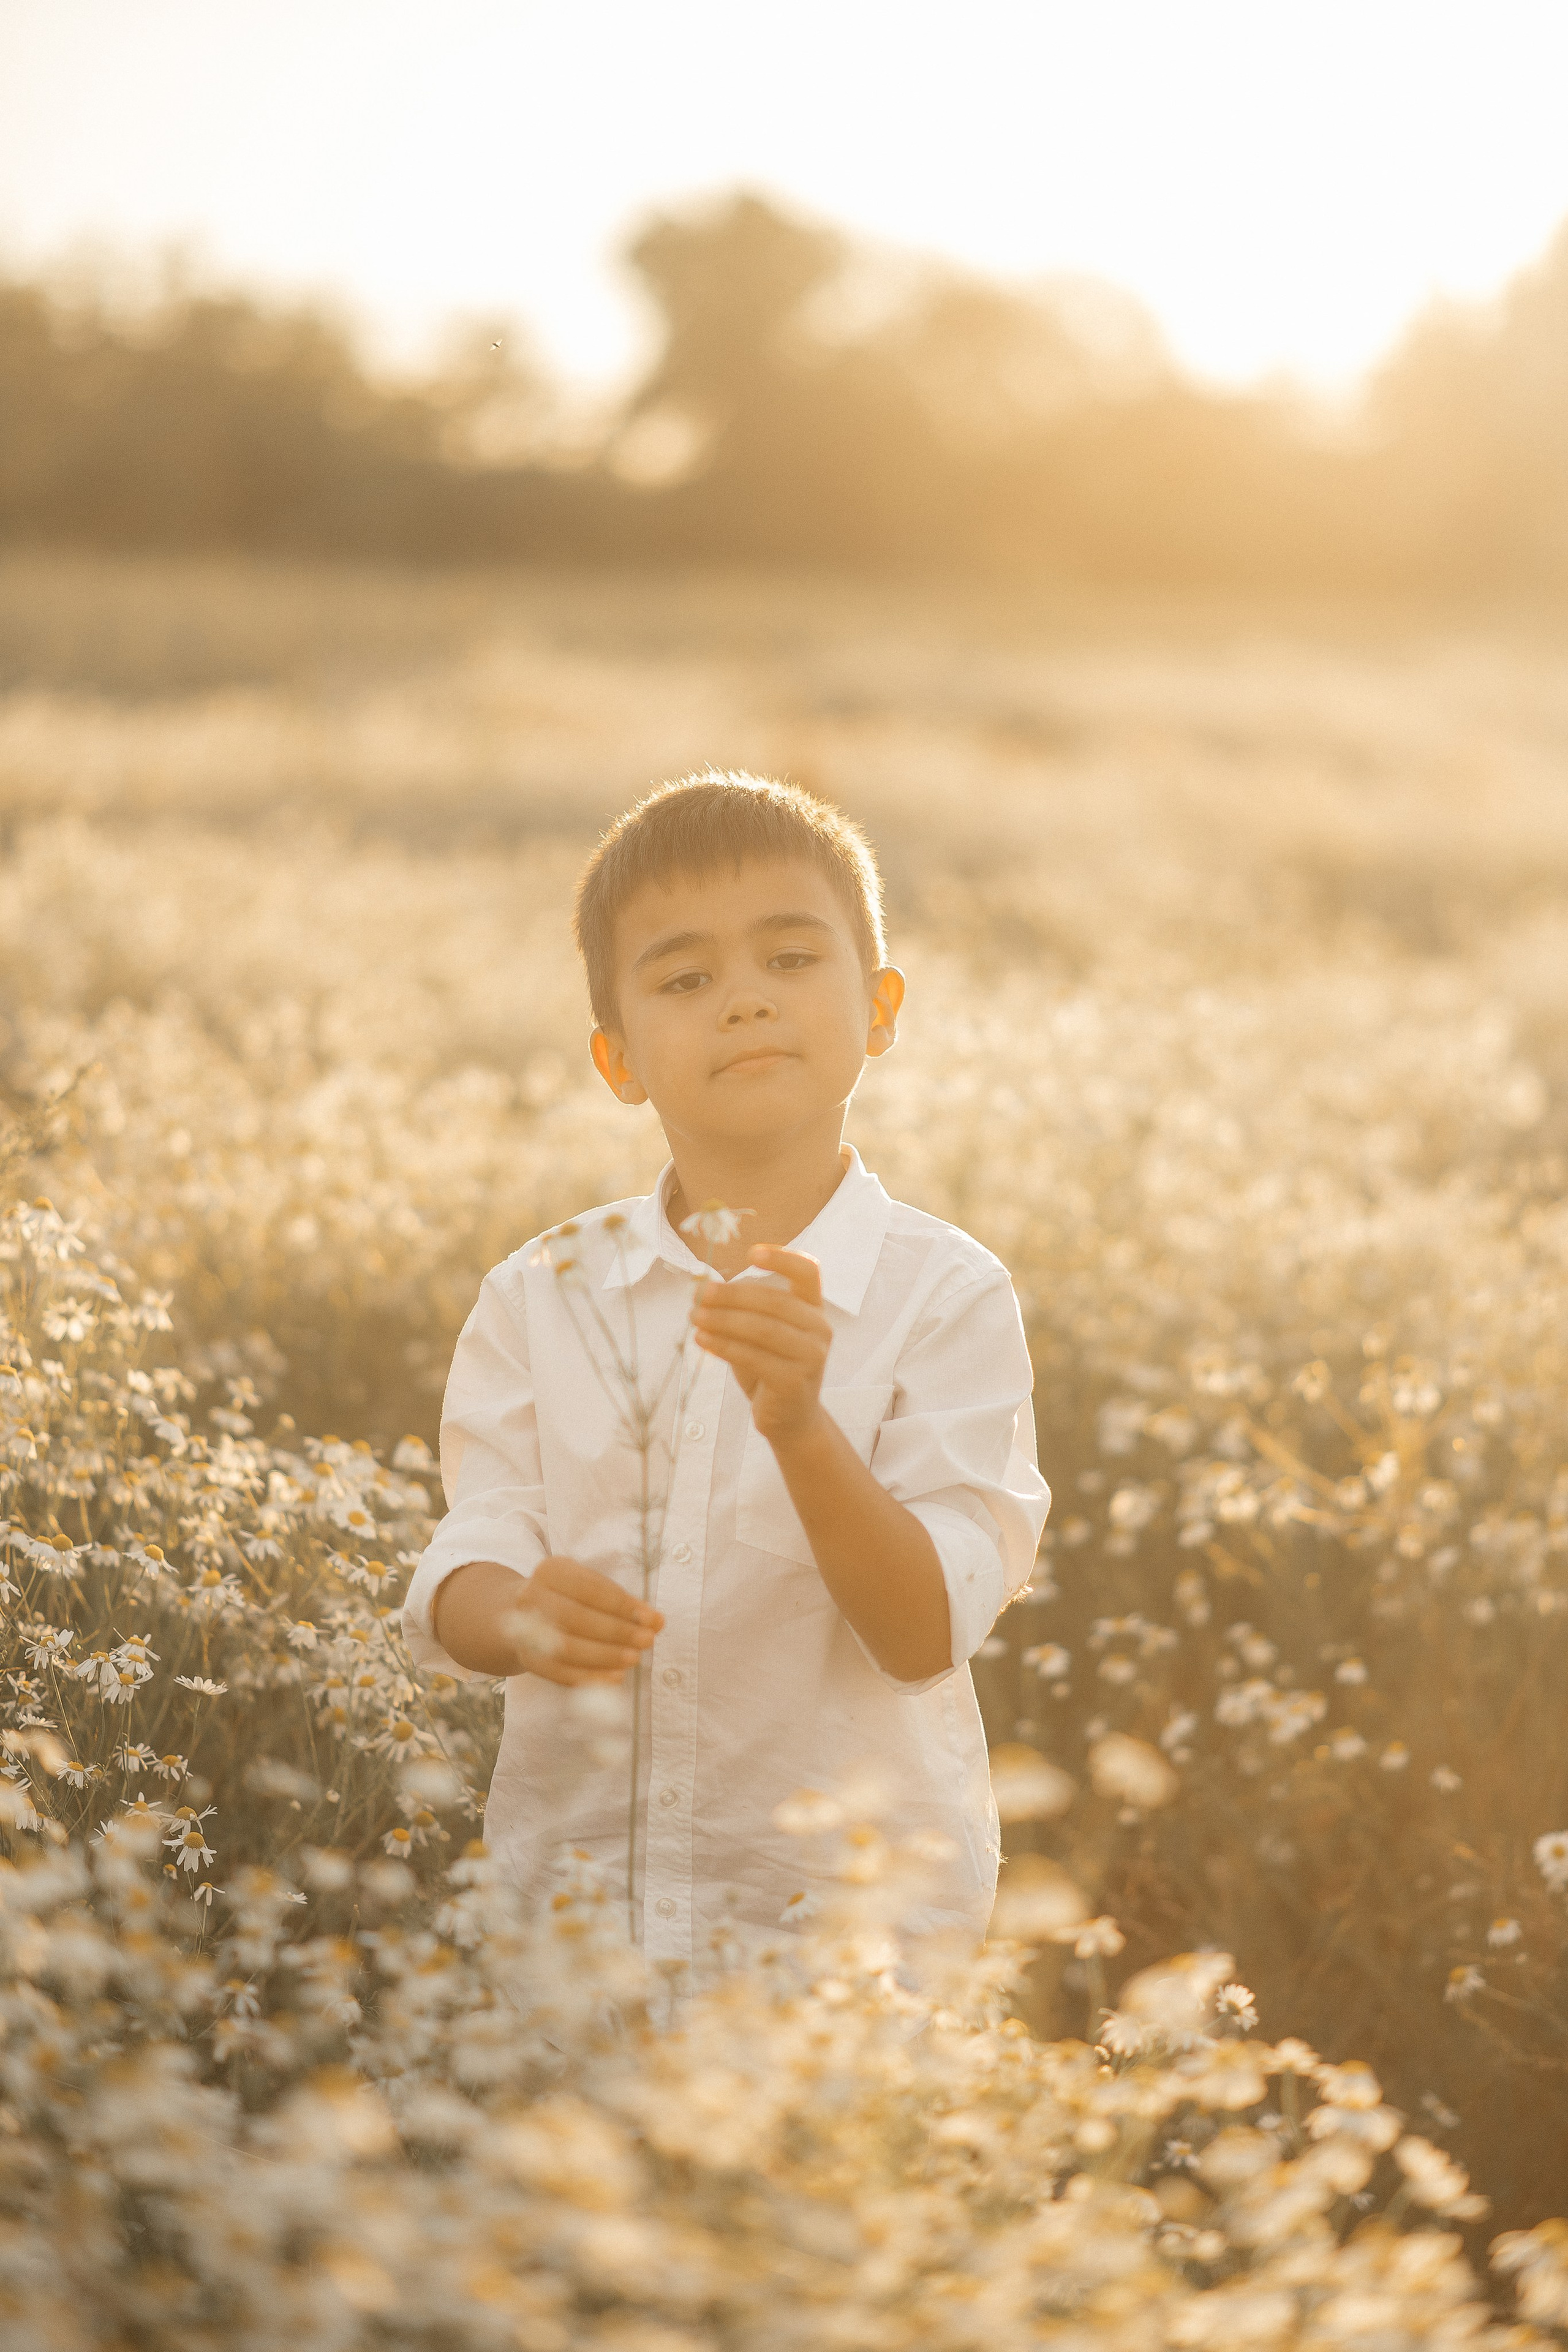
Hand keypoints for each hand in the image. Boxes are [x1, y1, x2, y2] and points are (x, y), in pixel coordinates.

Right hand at [434, 1555, 662, 1684]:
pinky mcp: (528, 1660)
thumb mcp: (588, 1586)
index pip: (590, 1588)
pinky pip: (559, 1673)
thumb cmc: (568, 1598)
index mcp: (550, 1570)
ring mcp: (525, 1630)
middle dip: (617, 1631)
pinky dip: (590, 1678)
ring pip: (566, 1647)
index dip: (624, 1605)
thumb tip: (656, 1621)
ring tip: (634, 1658)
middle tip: (647, 1641)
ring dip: (605, 1655)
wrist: (519, 1615)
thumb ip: (620, 1601)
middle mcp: (531, 1597)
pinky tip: (615, 1678)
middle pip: (576, 1618)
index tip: (654, 1619)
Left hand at [691, 1245, 830, 1444]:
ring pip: (762, 1329)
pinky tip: (702, 1340)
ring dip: (723, 1320)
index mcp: (813, 1308)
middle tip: (699, 1294)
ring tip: (694, 1316)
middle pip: (774, 1301)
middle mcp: (819, 1329)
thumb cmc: (770, 1367)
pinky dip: (724, 1346)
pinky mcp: (794, 1380)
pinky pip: (753, 1357)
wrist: (789, 1418)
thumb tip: (699, 1288)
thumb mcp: (758, 1333)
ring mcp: (811, 1356)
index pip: (808, 1272)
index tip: (751, 1253)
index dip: (783, 1258)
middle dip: (732, 1295)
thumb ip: (740, 1310)